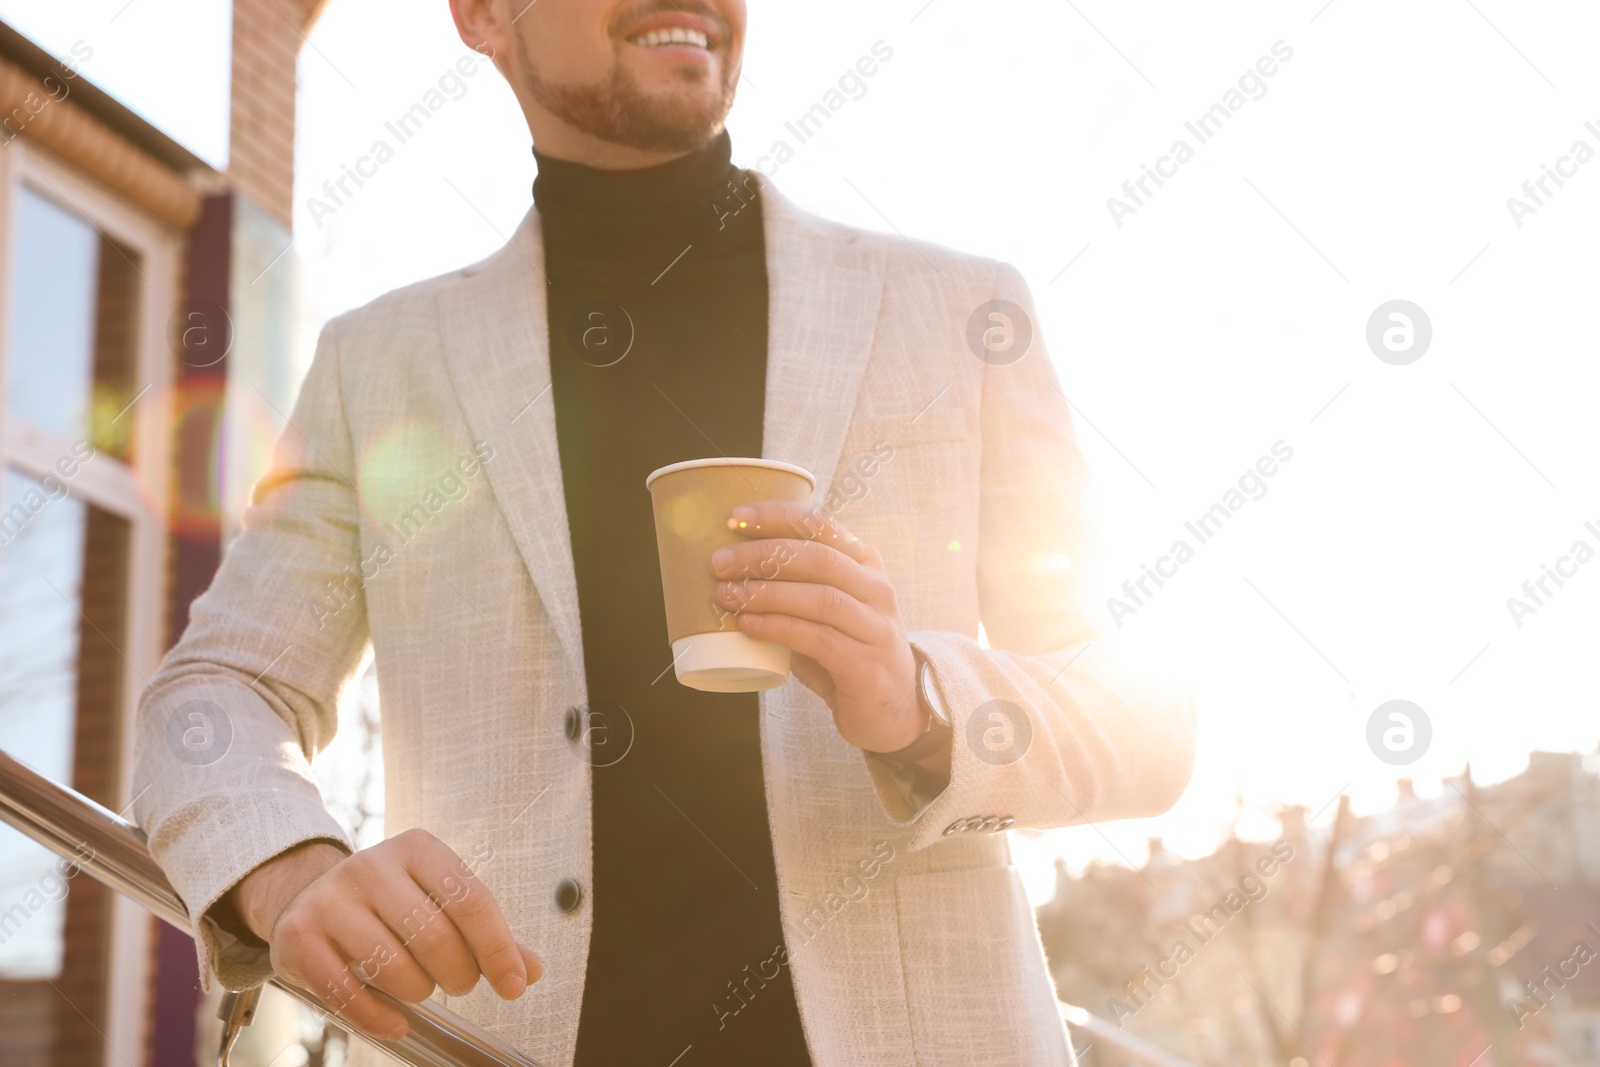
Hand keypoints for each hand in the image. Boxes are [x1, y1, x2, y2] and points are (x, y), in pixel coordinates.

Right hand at [224, 830, 541, 1040]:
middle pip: (434, 937)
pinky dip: (378, 1018)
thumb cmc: (391, 904)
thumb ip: (487, 935)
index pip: (471, 900)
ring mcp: (330, 900)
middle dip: (459, 975)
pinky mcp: (298, 938)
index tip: (514, 985)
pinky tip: (396, 1022)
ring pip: (391, 967)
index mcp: (417, 848)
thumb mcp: (440, 902)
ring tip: (421, 987)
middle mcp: (371, 866)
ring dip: (418, 992)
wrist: (308, 896)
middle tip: (459, 982)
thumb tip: (530, 970)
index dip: (498, 949)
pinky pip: (345, 994)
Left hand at [709, 500, 926, 754]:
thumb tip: (729, 573)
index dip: (777, 517)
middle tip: (718, 562)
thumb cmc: (847, 654)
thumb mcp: (826, 612)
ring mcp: (876, 628)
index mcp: (865, 564)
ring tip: (726, 595)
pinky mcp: (866, 666)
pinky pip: (819, 639)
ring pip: (821, 597)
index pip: (821, 525)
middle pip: (818, 557)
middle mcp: (876, 589)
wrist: (893, 709)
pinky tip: (749, 625)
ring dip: (767, 592)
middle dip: (763, 554)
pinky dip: (779, 628)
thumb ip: (793, 590)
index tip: (735, 519)